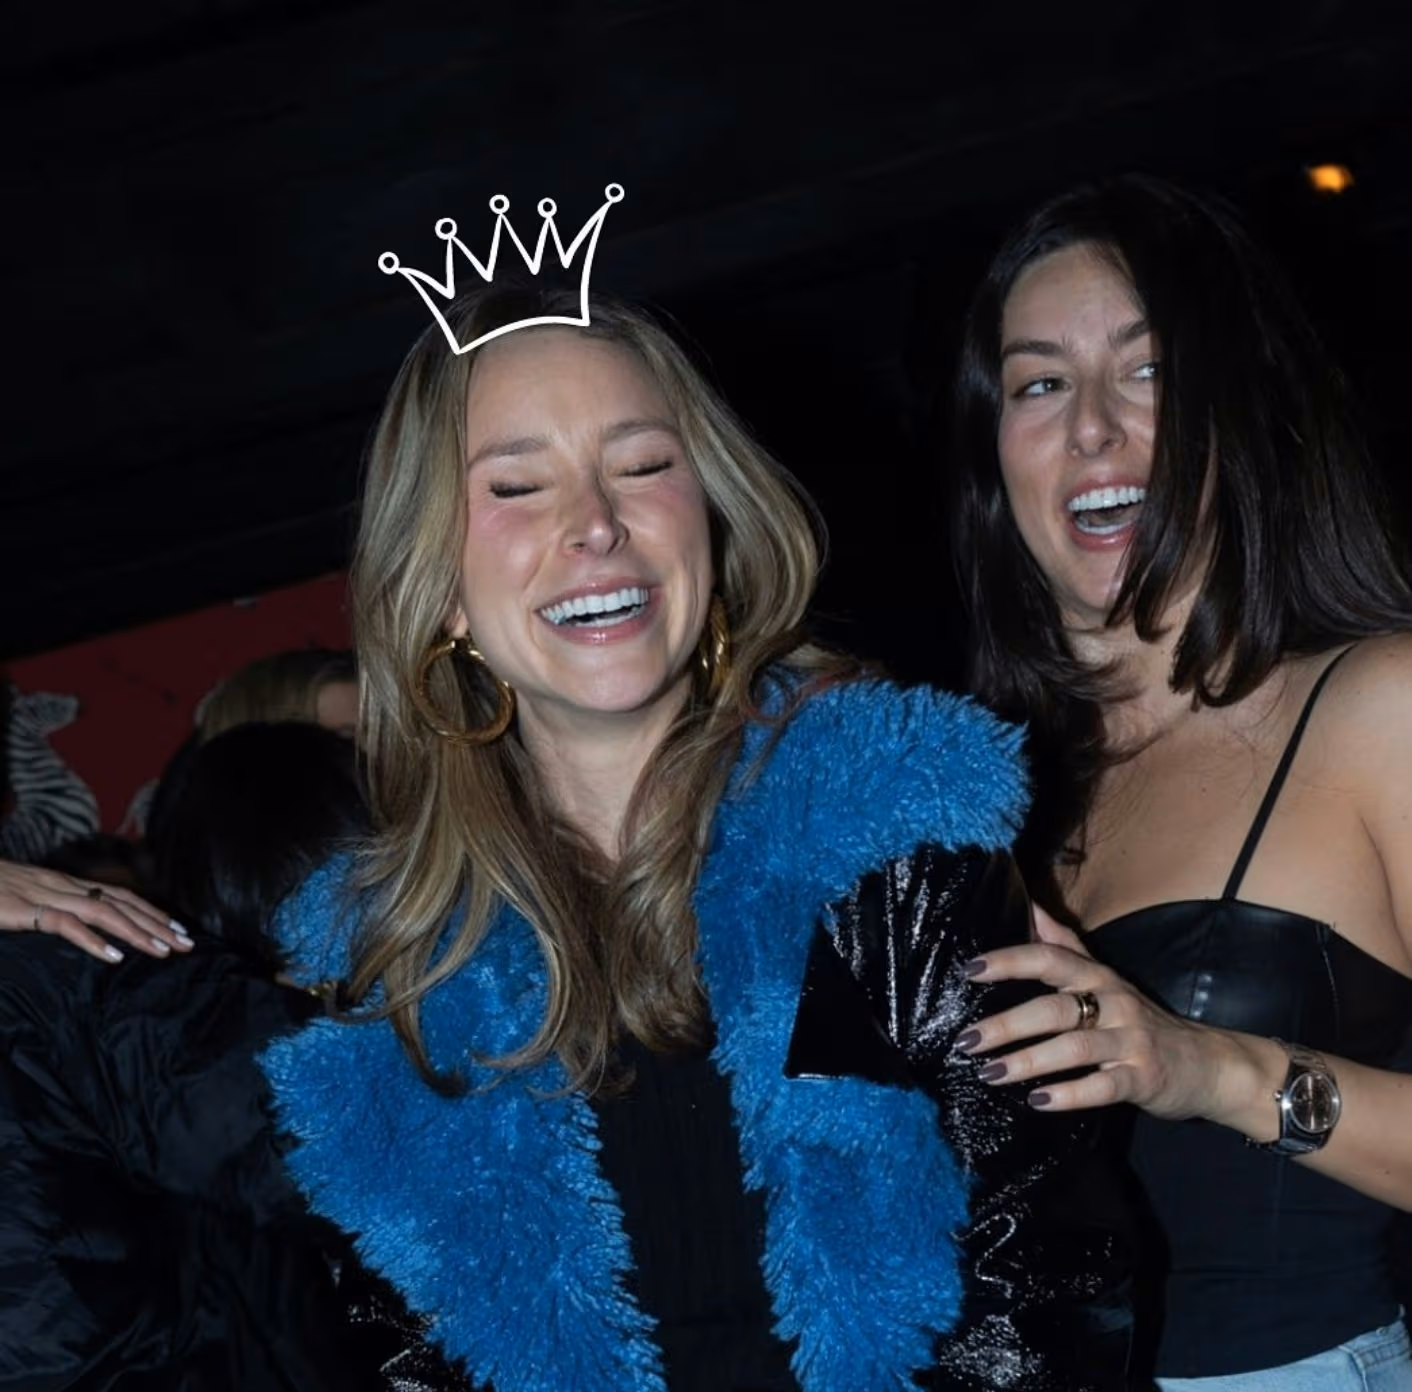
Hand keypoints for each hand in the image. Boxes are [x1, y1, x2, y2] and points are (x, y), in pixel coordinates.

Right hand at [0, 860, 191, 963]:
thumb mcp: (27, 901)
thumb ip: (56, 913)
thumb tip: (85, 930)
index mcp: (67, 885)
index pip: (121, 896)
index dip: (151, 912)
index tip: (177, 930)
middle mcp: (64, 886)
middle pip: (122, 903)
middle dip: (158, 924)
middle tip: (187, 944)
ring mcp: (45, 896)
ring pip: (104, 912)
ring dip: (137, 932)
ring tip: (163, 951)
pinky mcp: (24, 910)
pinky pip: (65, 924)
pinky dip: (93, 940)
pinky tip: (114, 956)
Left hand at [960, 906, 1228, 1120]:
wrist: (1209, 1064)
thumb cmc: (1140, 1019)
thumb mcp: (1105, 977)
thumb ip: (1065, 944)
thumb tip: (1028, 905)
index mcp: (1097, 977)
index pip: (1049, 958)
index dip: (1009, 960)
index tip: (969, 970)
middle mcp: (1113, 1003)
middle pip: (1053, 1008)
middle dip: (1006, 1025)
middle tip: (966, 1041)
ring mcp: (1130, 1041)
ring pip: (1073, 1048)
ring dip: (1027, 1061)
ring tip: (989, 1074)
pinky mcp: (1143, 1078)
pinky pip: (1102, 1087)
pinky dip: (1068, 1094)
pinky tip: (1037, 1101)